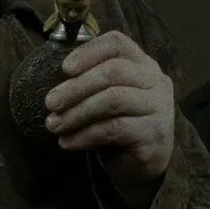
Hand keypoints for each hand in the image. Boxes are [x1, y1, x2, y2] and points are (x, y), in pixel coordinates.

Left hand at [41, 30, 174, 186]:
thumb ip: (87, 82)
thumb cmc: (117, 124)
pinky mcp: (154, 134)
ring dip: (77, 112)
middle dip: (76, 87)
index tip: (64, 68)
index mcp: (141, 63)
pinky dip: (86, 135)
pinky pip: (115, 129)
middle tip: (50, 103)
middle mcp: (155, 80)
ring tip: (54, 125)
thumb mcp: (103, 97)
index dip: (89, 52)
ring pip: (114, 99)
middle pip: (114, 71)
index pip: (118, 44)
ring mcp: (159, 107)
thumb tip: (53, 84)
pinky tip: (68, 142)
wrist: (140, 164)